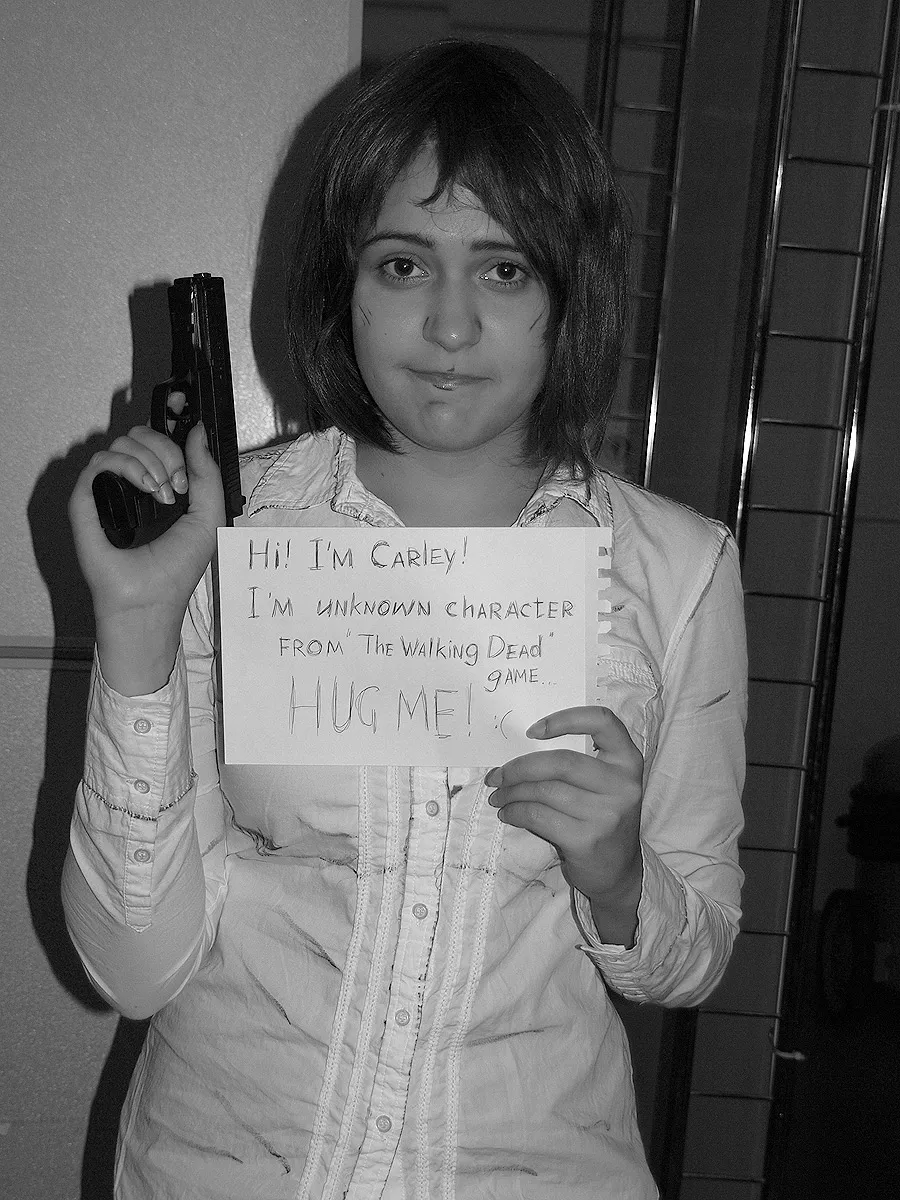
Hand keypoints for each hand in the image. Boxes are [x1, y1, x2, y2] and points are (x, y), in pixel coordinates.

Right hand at [69, 418, 224, 693]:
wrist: (152, 602)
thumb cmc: (177, 568)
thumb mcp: (208, 517)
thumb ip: (208, 474)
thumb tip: (196, 430)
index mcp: (153, 485)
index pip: (155, 441)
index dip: (173, 441)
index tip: (188, 471)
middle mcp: (126, 485)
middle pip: (138, 435)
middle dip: (165, 450)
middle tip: (178, 484)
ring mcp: (104, 492)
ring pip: (120, 444)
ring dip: (150, 461)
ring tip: (163, 494)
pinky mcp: (84, 503)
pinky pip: (100, 463)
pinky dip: (128, 467)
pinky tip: (147, 489)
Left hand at [486, 706, 643, 941]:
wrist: (618, 871)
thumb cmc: (601, 818)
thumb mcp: (604, 785)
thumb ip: (579, 763)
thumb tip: (518, 752)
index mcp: (628, 761)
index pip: (603, 721)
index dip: (566, 719)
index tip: (532, 731)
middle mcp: (622, 785)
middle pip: (561, 763)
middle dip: (520, 767)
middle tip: (497, 776)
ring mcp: (606, 814)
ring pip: (545, 791)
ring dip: (513, 793)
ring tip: (499, 796)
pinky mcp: (586, 839)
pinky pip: (539, 816)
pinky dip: (516, 812)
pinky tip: (508, 814)